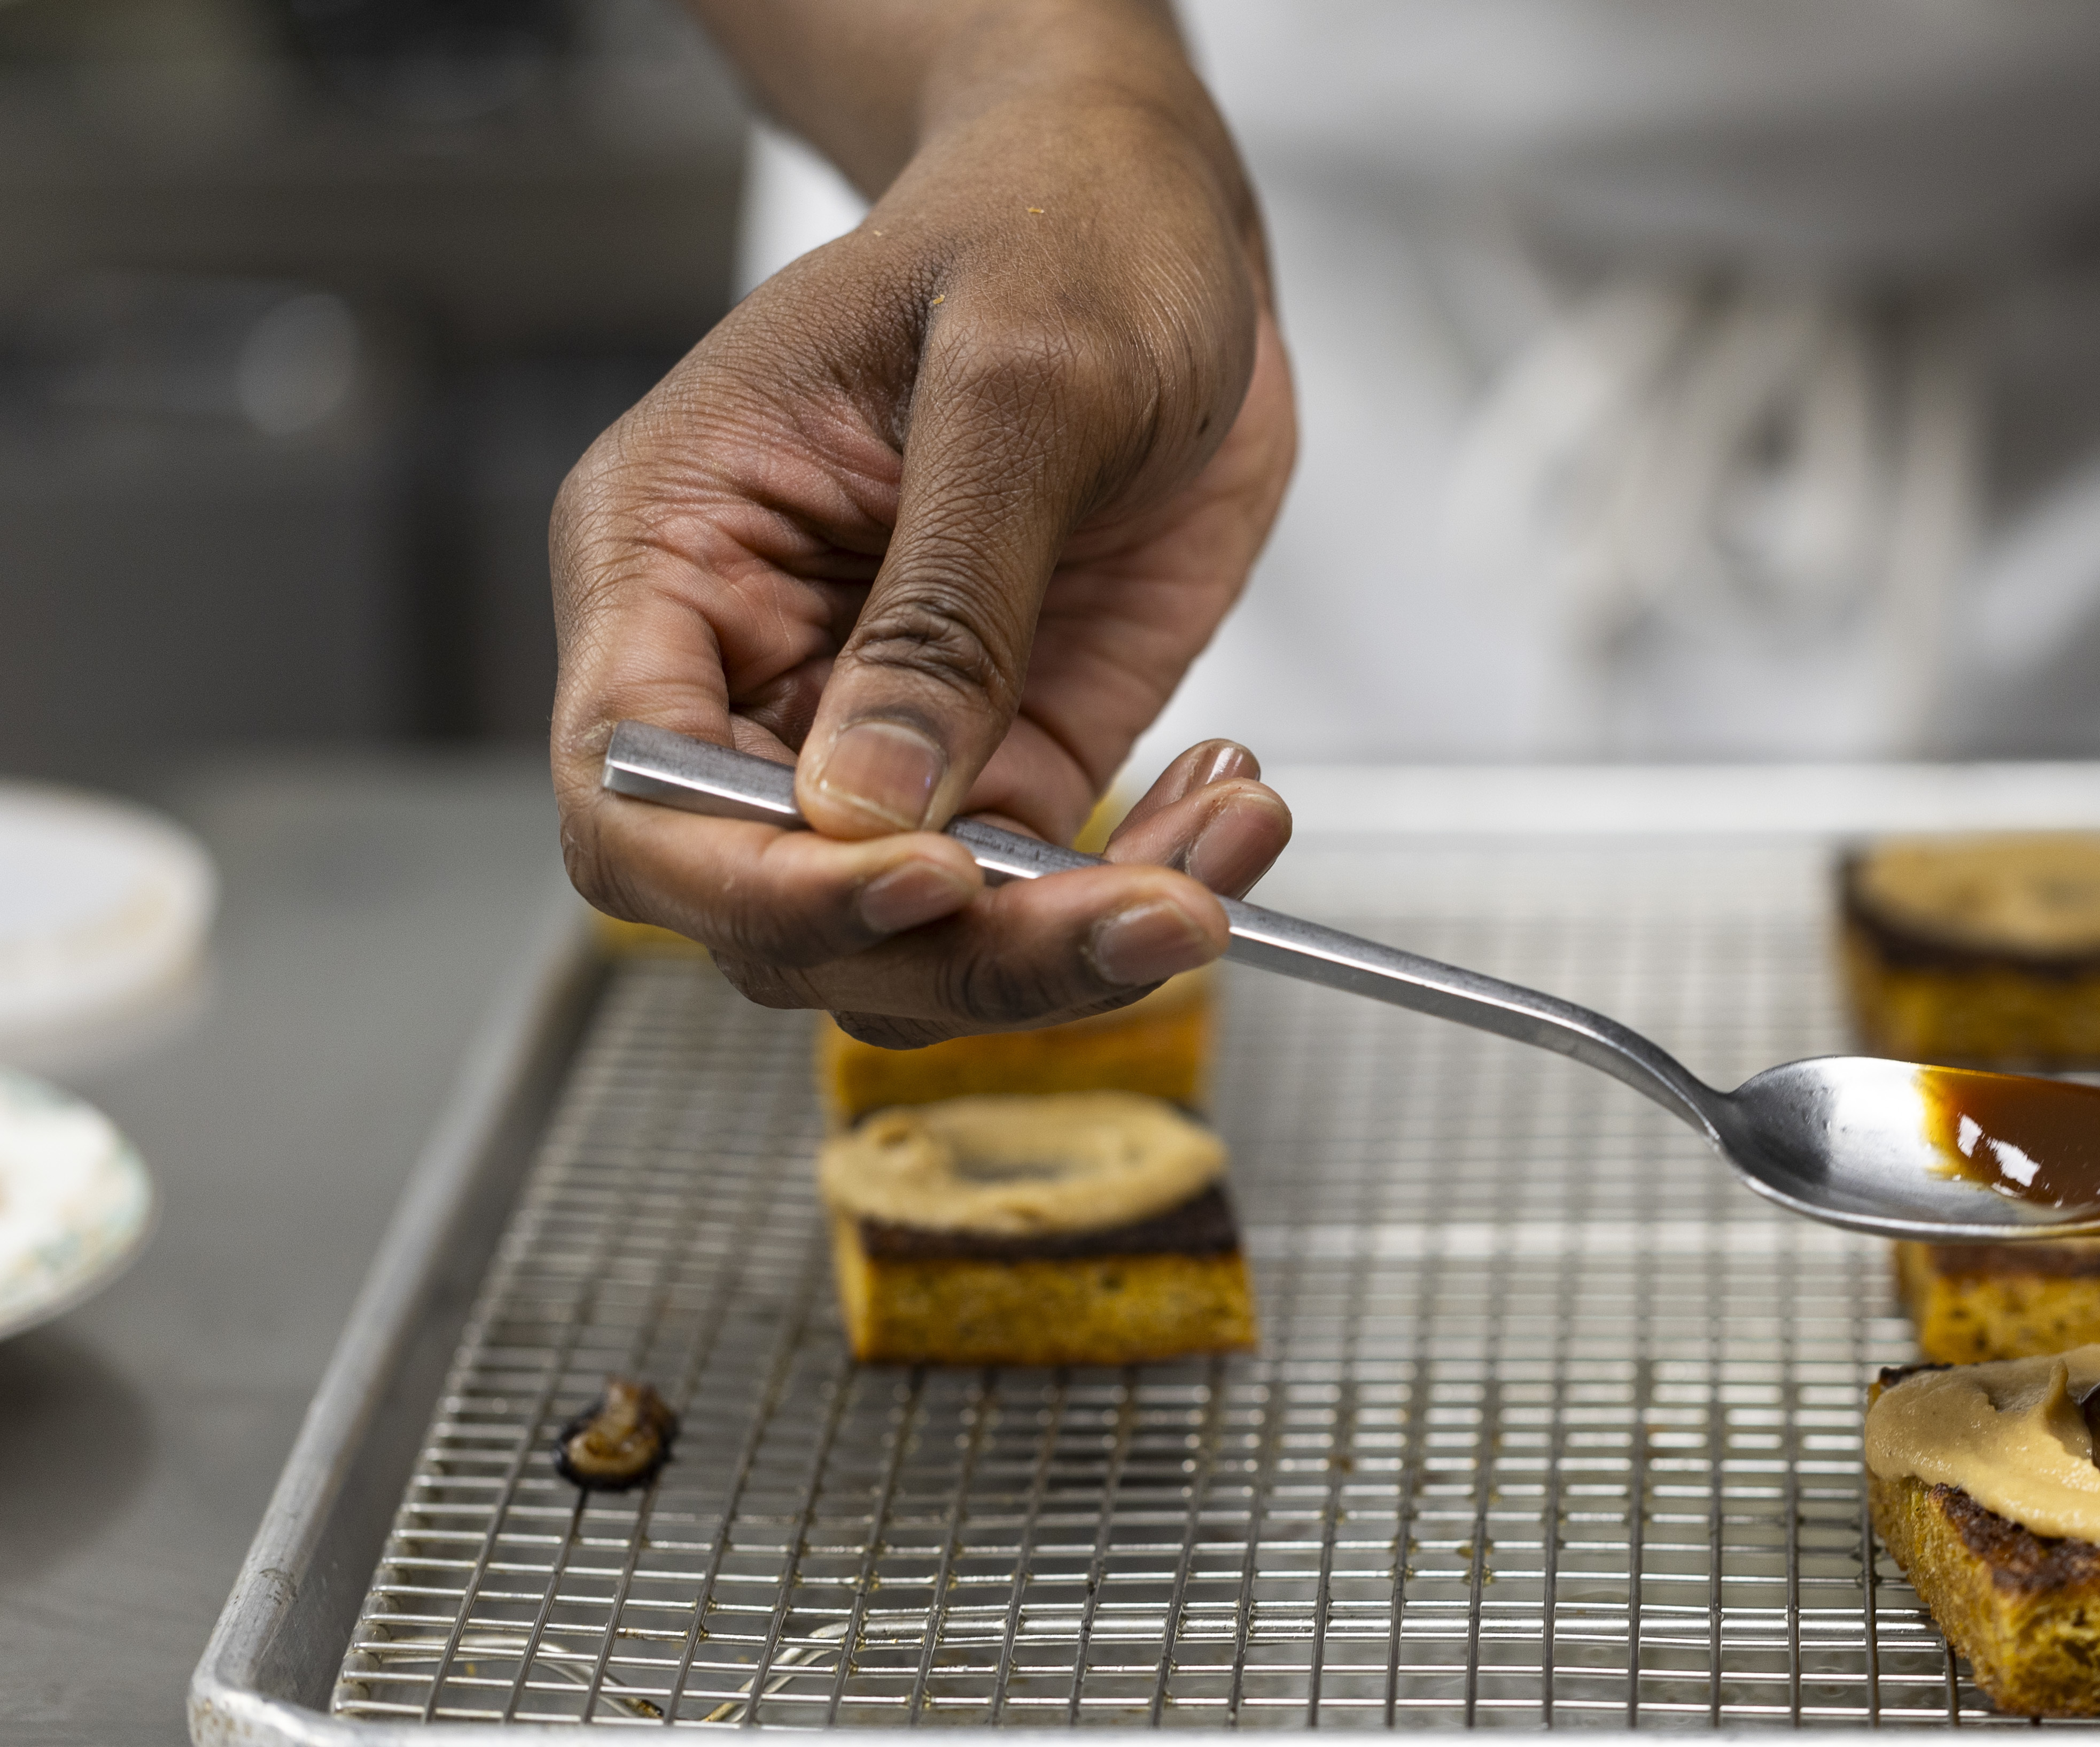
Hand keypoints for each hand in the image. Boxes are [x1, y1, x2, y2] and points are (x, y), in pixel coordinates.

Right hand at [548, 3, 1296, 1039]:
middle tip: (1140, 915)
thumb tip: (872, 807)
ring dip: (1075, 948)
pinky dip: (1153, 889)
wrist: (1157, 218)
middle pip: (784, 910)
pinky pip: (1049, 892)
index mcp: (675, 558)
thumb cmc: (1051, 230)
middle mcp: (758, 673)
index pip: (635, 796)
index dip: (755, 883)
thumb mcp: (1015, 381)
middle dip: (961, 945)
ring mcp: (889, 734)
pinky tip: (1237, 808)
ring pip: (926, 939)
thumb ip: (946, 604)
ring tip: (1218, 868)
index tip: (920, 885)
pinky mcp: (1015, 753)